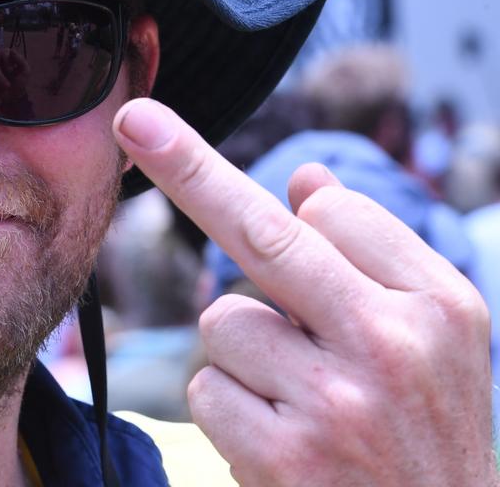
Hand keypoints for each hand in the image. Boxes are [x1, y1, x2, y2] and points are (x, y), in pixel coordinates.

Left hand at [114, 98, 496, 486]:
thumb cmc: (429, 436)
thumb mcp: (439, 344)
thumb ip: (376, 259)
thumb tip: (305, 181)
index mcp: (439, 306)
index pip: (331, 215)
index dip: (273, 198)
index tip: (178, 133)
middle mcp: (392, 345)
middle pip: (262, 235)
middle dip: (190, 170)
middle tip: (133, 120)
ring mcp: (335, 401)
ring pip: (224, 321)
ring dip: (244, 355)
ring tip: (303, 403)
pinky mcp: (282, 455)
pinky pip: (205, 387)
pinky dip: (229, 407)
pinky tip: (283, 442)